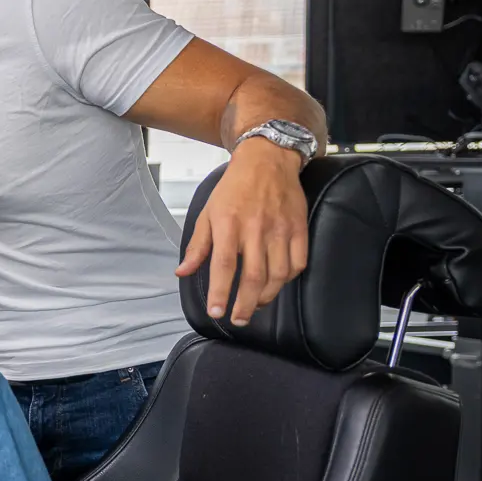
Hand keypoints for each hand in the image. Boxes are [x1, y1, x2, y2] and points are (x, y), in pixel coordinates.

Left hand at [176, 139, 308, 325]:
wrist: (267, 160)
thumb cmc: (233, 188)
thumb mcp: (207, 213)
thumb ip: (197, 246)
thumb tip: (182, 272)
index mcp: (228, 225)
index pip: (223, 266)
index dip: (220, 292)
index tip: (216, 312)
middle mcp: (255, 229)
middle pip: (253, 277)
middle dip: (245, 304)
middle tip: (238, 320)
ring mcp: (280, 229)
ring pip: (277, 274)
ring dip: (266, 296)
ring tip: (254, 305)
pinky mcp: (299, 228)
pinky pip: (298, 262)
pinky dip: (288, 279)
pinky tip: (276, 284)